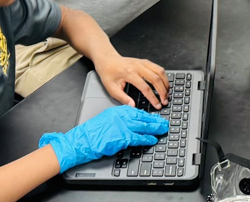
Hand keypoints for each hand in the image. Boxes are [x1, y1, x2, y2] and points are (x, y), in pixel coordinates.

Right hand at [39, 105, 167, 171]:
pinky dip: (147, 139)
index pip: (139, 112)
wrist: (84, 139)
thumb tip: (134, 121)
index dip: (149, 116)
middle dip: (156, 121)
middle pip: (144, 118)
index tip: (156, 118)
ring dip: (155, 129)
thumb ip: (121, 118)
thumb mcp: (109, 118)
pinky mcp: (123, 137)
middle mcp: (123, 116)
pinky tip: (152, 140)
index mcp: (120, 110)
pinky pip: (138, 138)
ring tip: (162, 130)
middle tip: (165, 123)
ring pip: (144, 127)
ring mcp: (123, 126)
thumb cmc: (94, 131)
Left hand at [94, 55, 168, 109]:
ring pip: (160, 71)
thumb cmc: (109, 74)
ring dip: (165, 83)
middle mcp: (138, 66)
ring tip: (167, 92)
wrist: (108, 60)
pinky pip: (158, 67)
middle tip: (165, 100)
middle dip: (163, 91)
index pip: (145, 88)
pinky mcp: (145, 61)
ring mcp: (143, 62)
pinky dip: (163, 76)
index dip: (153, 98)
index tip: (157, 105)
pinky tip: (164, 83)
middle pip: (156, 79)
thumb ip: (123, 98)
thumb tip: (133, 106)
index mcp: (129, 73)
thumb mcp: (111, 88)